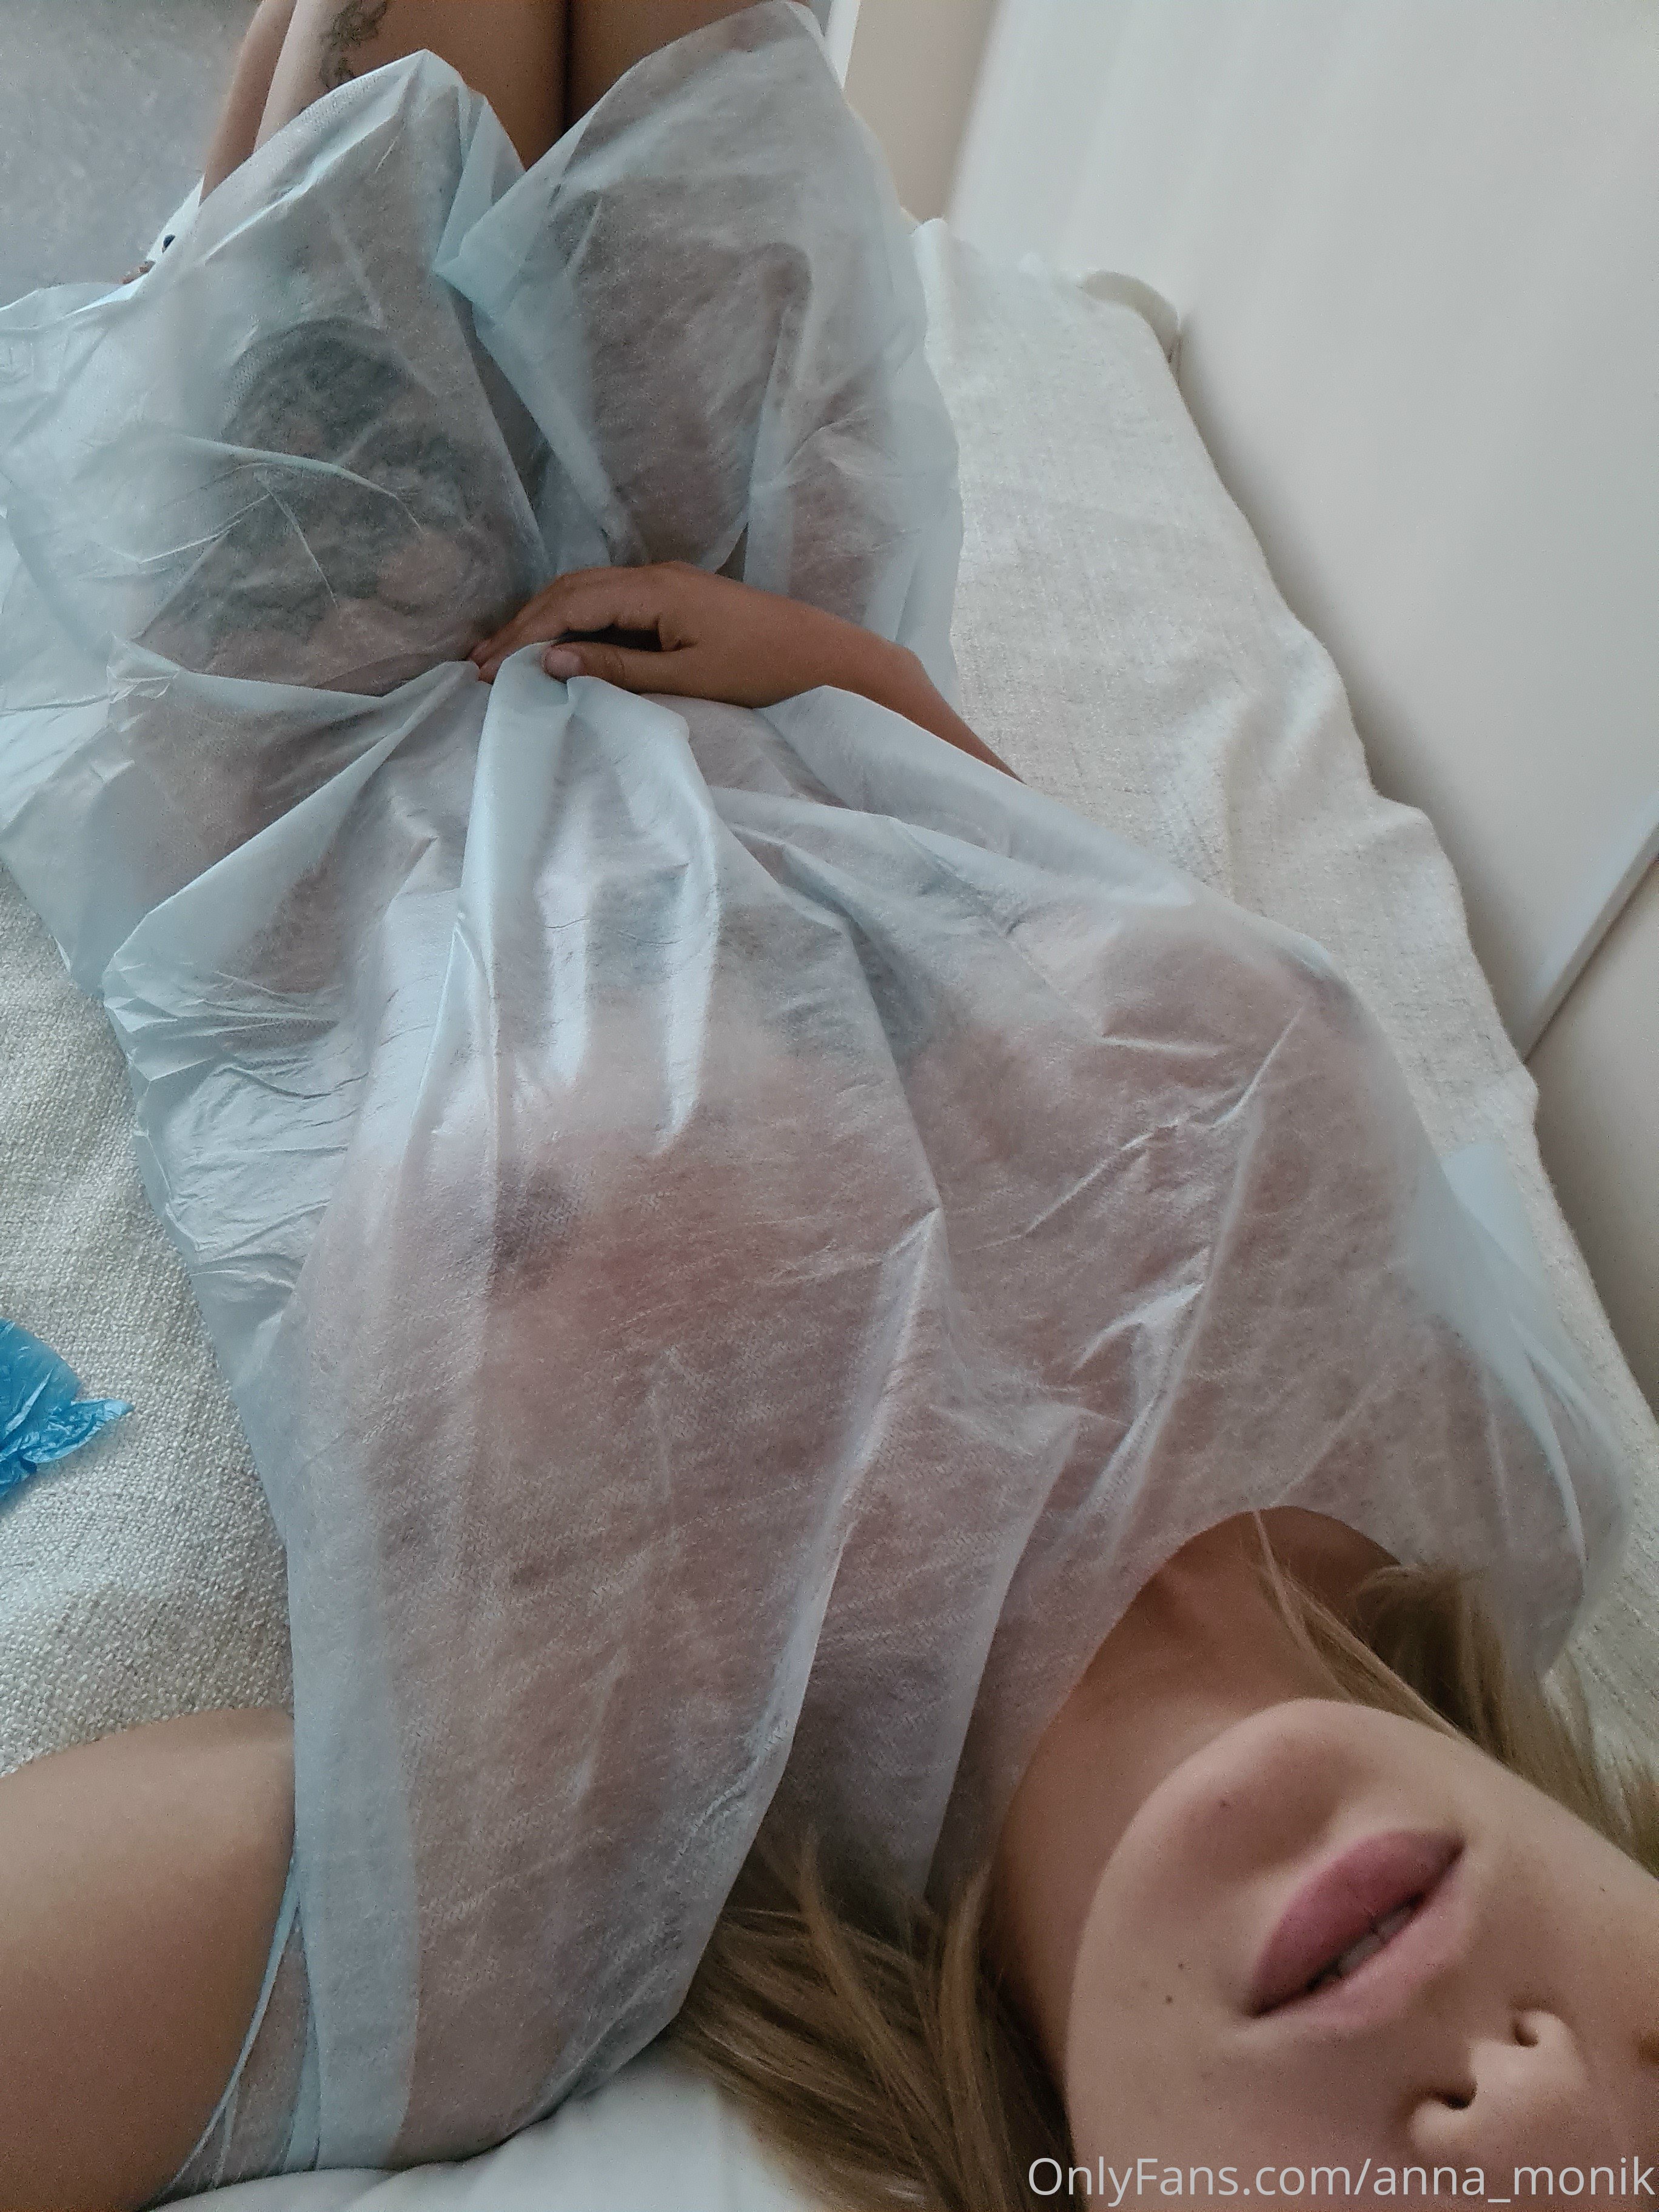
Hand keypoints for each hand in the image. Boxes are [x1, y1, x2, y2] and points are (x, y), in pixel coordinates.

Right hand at [468, 562, 1023, 781]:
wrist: (829, 658)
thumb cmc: (765, 671)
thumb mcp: (688, 677)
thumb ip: (619, 668)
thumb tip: (553, 660)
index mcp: (656, 589)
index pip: (570, 605)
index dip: (524, 635)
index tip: (488, 670)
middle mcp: (656, 576)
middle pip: (570, 590)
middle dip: (522, 625)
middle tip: (480, 665)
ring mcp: (668, 584)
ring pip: (587, 593)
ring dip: (544, 622)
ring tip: (505, 657)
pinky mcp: (678, 599)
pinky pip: (610, 603)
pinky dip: (575, 622)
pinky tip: (559, 647)